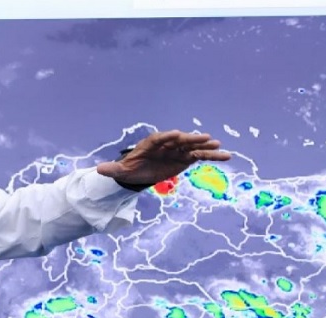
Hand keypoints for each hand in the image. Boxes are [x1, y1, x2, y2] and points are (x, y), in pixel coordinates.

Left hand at [96, 130, 228, 185]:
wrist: (140, 173)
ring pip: (194, 147)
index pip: (161, 138)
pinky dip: (212, 156)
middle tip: (205, 138)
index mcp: (152, 143)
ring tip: (220, 146)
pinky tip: (226, 156)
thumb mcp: (122, 171)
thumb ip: (113, 170)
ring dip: (206, 147)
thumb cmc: (131, 169)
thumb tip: (99, 170)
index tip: (177, 135)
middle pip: (181, 140)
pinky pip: (200, 157)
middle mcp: (167, 143)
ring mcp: (178, 150)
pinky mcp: (185, 158)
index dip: (169, 137)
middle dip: (192, 139)